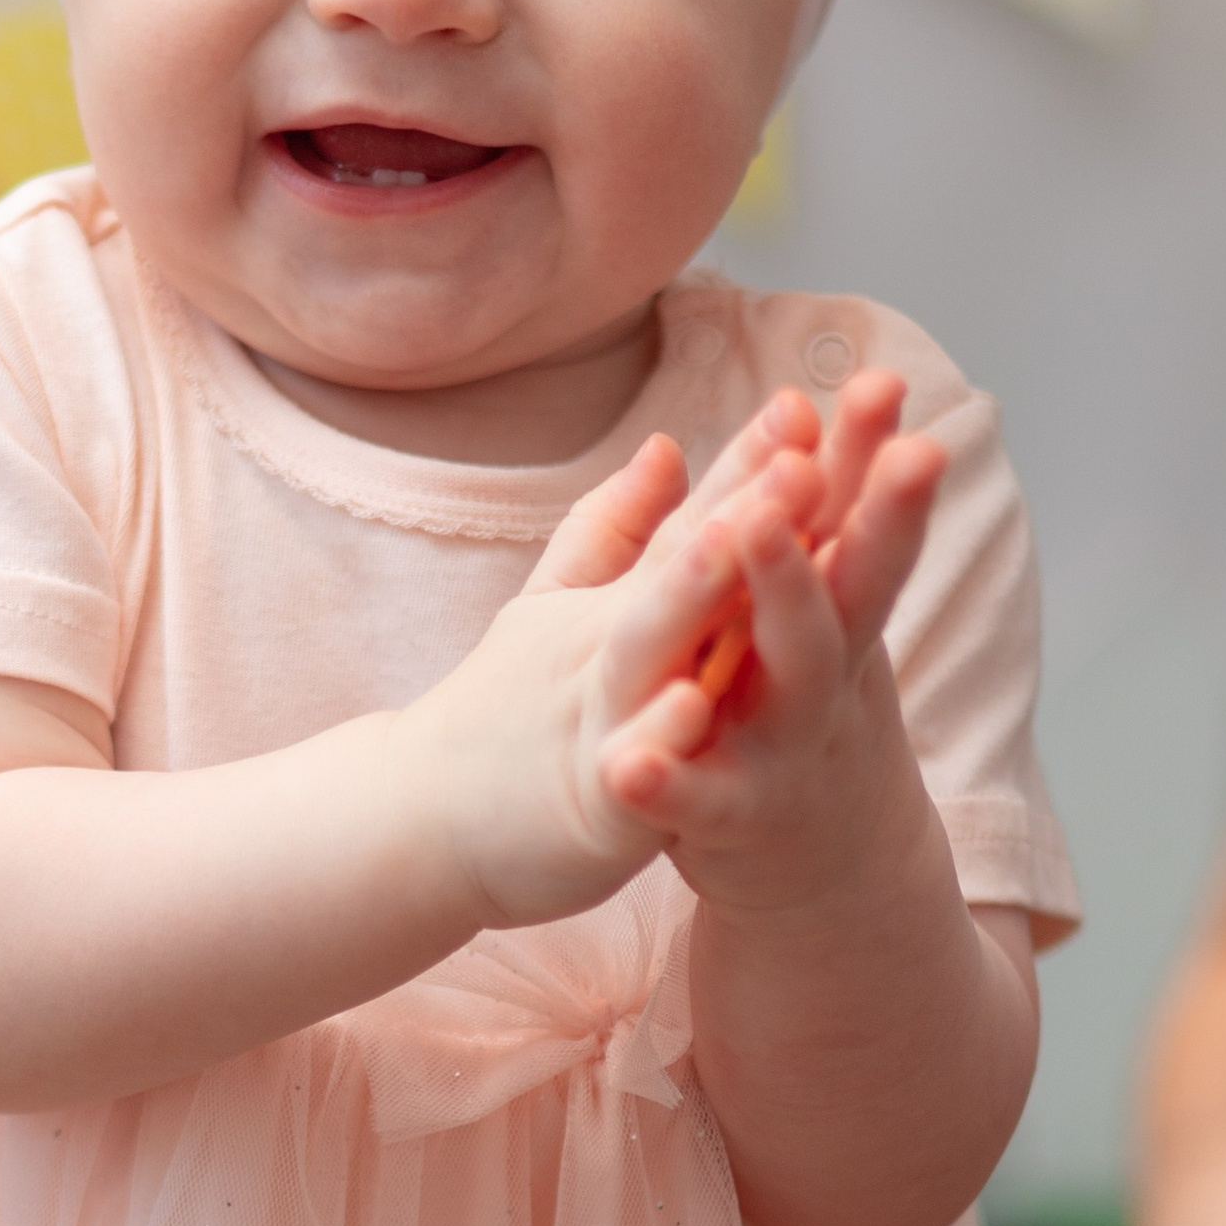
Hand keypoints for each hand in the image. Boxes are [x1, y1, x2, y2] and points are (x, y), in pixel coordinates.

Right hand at [405, 421, 833, 931]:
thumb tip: (669, 443)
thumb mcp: (553, 607)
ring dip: (690, 592)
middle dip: (743, 511)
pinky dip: (657, 740)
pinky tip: (693, 707)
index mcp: (619, 606)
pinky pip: (632, 773)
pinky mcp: (591, 809)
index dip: (747, 464)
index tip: (808, 401)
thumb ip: (614, 529)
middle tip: (806, 453)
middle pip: (680, 570)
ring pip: (649, 648)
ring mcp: (598, 723)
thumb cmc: (502, 714)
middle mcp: (610, 649)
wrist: (417, 824)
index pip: (691, 521)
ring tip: (737, 536)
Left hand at [589, 375, 946, 918]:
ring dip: (782, 594)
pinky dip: (668, 782)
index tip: (882, 379)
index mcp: (829, 615)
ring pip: (798, 666)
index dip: (866, 453)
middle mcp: (825, 671)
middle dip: (873, 509)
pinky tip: (627, 762)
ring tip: (756, 530)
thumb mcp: (813, 618)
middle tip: (896, 444)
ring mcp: (789, 743)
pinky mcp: (737, 818)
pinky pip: (700, 798)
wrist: (827, 874)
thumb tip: (797, 407)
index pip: (852, 518)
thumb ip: (805, 521)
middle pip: (854, 578)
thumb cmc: (795, 716)